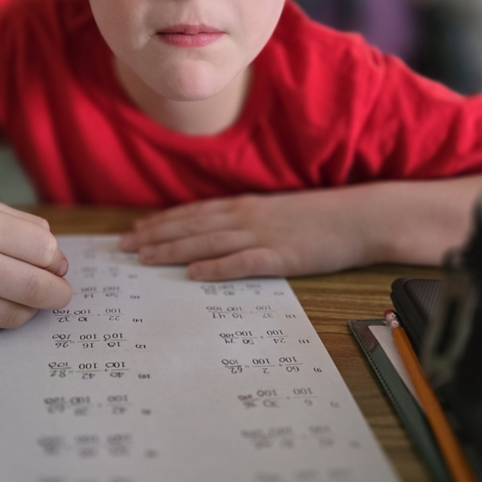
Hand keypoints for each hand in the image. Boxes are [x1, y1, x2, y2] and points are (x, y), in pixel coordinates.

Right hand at [0, 192, 71, 334]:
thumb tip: (58, 261)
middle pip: (36, 288)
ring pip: (15, 314)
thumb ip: (19, 229)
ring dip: (29, 308)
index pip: (42, 249)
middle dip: (58, 292)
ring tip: (22, 295)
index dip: (55, 258)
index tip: (54, 262)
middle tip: (60, 292)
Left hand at [119, 191, 377, 280]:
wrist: (358, 217)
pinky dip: (216, 267)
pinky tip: (194, 274)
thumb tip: (217, 231)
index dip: (162, 222)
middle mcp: (247, 217)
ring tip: (145, 258)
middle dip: (155, 236)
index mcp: (245, 207)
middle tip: (123, 247)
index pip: (194, 214)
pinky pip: (243, 262)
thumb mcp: (276, 212)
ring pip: (208, 242)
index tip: (135, 231)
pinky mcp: (282, 256)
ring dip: (174, 250)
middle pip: (192, 226)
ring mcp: (263, 235)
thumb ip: (246, 220)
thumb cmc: (319, 218)